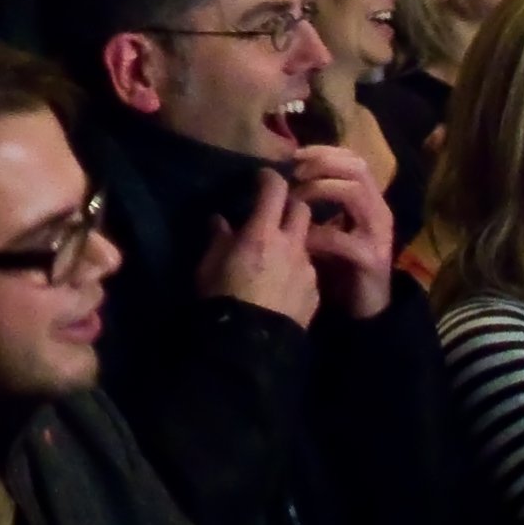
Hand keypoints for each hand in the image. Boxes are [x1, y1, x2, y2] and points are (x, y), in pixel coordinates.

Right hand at [197, 163, 322, 327]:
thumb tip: (219, 220)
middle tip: (275, 214)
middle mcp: (290, 244)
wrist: (251, 347)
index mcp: (261, 233)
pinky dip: (298, 270)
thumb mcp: (208, 266)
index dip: (269, 178)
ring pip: (307, 240)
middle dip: (290, 206)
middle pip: (301, 209)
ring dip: (295, 240)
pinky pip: (309, 270)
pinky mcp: (315, 291)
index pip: (275, 189)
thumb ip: (218, 238)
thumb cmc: (222, 300)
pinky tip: (284, 284)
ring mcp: (307, 268)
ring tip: (279, 255)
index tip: (262, 177)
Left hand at [286, 143, 397, 321]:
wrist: (363, 309)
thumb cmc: (340, 265)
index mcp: (368, 199)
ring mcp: (377, 234)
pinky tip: (301, 238)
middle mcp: (378, 210)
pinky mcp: (371, 259)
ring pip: (354, 193)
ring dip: (320, 189)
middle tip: (293, 172)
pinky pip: (343, 239)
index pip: (352, 158)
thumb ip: (313, 204)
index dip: (323, 151)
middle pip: (357, 167)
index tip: (293, 154)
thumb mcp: (326, 226)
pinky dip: (318, 233)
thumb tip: (278, 179)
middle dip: (322, 164)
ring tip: (295, 197)